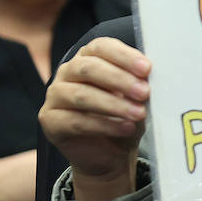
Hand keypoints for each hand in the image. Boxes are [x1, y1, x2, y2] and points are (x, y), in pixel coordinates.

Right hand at [37, 37, 150, 200]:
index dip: (124, 56)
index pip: (101, 47)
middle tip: (144, 92)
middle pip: (89, 68)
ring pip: (81, 95)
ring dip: (114, 104)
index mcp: (89, 57)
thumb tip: (151, 77)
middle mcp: (68, 72)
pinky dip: (104, 125)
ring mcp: (55, 95)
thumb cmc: (124, 117)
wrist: (110, 154)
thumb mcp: (136, 98)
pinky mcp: (50, 120)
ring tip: (138, 114)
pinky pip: (75, 120)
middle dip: (119, 79)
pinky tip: (125, 128)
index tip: (146, 69)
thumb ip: (140, 83)